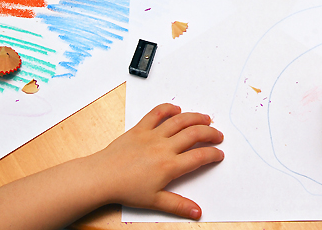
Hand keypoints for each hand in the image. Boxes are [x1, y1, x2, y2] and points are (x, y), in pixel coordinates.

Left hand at [89, 103, 223, 219]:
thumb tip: (196, 212)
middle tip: (217, 135)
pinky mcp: (140, 128)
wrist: (102, 177)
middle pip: (195, 134)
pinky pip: (157, 113)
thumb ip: (178, 205)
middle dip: (211, 133)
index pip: (199, 156)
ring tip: (205, 118)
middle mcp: (164, 147)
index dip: (213, 154)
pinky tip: (176, 109)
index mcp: (169, 166)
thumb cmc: (125, 189)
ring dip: (196, 117)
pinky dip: (169, 108)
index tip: (219, 154)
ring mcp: (152, 135)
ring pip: (180, 120)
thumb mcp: (154, 201)